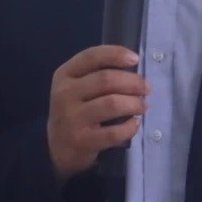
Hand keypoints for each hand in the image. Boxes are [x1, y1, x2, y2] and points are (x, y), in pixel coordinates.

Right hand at [47, 45, 148, 181]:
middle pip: (107, 80)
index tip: (135, 59)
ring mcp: (72, 118)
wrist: (56, 146)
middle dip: (133, 82)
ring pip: (112, 104)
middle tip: (146, 89)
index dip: (116, 54)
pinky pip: (114, 132)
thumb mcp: (75, 86)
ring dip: (134, 103)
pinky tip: (134, 124)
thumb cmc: (74, 110)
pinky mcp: (82, 140)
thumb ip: (96, 73)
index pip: (91, 57)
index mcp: (64, 75)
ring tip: (142, 106)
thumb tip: (132, 67)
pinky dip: (130, 127)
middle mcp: (65, 94)